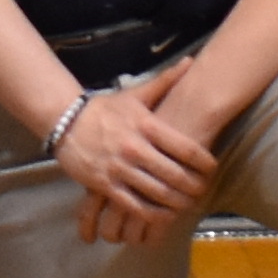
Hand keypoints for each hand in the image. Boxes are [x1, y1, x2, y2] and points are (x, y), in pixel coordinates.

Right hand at [51, 78, 221, 246]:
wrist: (65, 121)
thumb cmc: (105, 109)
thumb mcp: (135, 93)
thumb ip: (165, 81)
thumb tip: (191, 62)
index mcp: (146, 124)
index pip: (185, 148)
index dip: (205, 162)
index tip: (212, 169)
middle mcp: (135, 148)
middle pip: (176, 175)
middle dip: (194, 186)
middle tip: (203, 190)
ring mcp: (120, 169)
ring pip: (158, 193)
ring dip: (178, 202)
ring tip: (188, 203)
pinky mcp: (106, 185)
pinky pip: (135, 206)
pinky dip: (153, 215)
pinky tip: (164, 215)